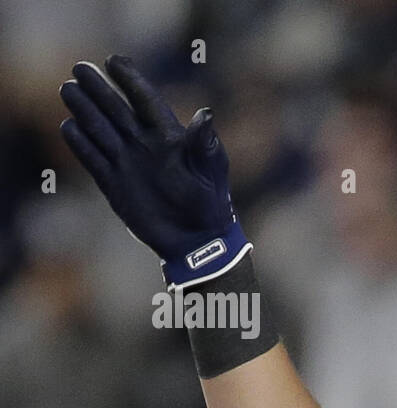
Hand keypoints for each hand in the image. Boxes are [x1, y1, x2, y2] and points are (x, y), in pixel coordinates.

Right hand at [58, 54, 250, 285]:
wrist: (197, 240)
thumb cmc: (211, 202)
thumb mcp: (211, 170)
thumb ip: (204, 143)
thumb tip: (206, 114)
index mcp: (169, 137)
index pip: (145, 101)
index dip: (130, 80)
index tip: (113, 60)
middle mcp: (145, 145)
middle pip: (117, 110)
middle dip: (99, 89)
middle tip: (79, 68)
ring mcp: (128, 163)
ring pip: (101, 130)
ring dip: (85, 111)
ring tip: (68, 90)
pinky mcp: (115, 184)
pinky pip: (94, 160)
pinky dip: (81, 145)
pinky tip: (68, 127)